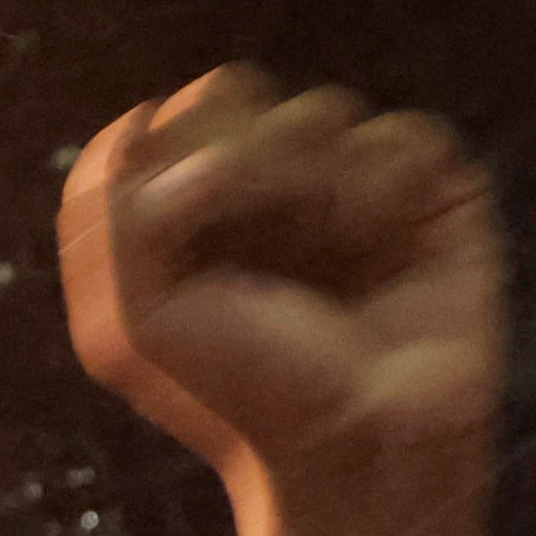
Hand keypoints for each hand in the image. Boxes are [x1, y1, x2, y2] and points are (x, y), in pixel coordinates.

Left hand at [59, 68, 502, 510]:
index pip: (166, 118)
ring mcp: (346, 187)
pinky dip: (384, 187)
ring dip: (310, 184)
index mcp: (189, 215)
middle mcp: (265, 192)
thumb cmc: (243, 393)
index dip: (174, 150)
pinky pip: (404, 135)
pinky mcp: (430, 194)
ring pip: (320, 109)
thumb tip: (142, 120)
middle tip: (253, 239)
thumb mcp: (131, 322)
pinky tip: (380, 247)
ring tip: (325, 264)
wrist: (359, 444)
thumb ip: (104, 216)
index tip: (182, 219)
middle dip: (238, 159)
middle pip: (236, 91)